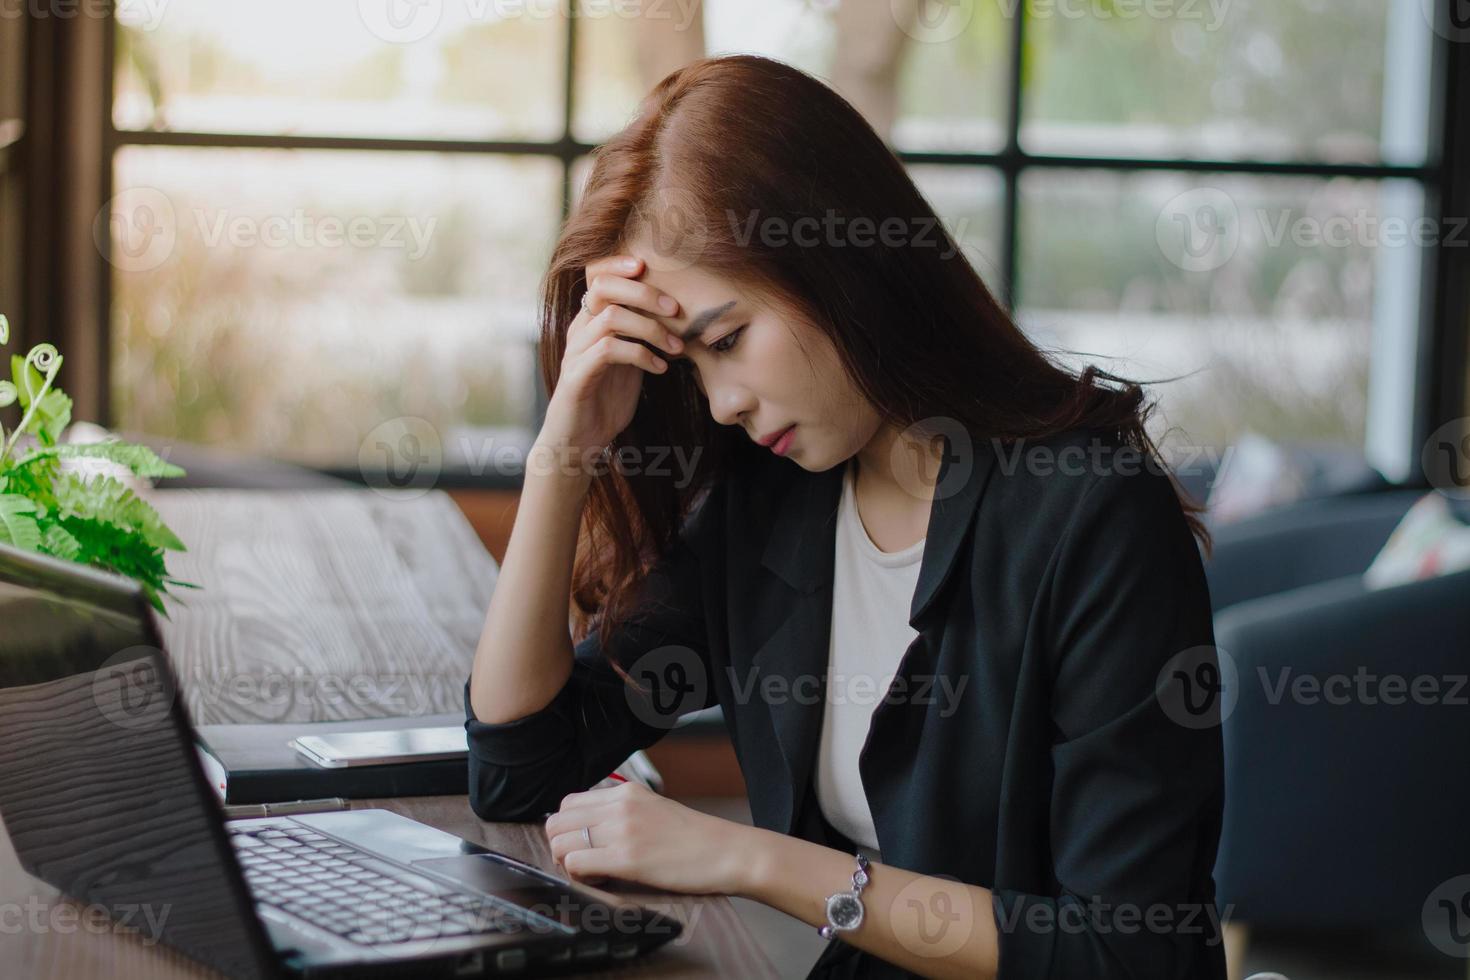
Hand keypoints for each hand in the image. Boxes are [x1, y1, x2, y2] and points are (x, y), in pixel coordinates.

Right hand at [539, 254, 684, 456]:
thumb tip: (678, 315)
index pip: (596, 276)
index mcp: (590, 321)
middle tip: (676, 310)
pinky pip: (609, 350)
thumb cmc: (606, 399)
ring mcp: (576, 352)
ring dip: (651, 329)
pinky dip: (641, 354)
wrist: (579, 440)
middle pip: (604, 288)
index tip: (649, 266)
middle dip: (645, 293)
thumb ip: (642, 335)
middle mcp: (579, 330)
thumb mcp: (630, 360)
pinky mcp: (577, 376)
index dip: (619, 264)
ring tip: (676, 348)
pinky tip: (660, 368)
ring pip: (611, 318)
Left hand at [543, 781, 749, 895]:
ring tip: (594, 872)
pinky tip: (602, 880)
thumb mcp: (654, 809)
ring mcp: (622, 830)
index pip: (567, 803)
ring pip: (560, 843)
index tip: (581, 845)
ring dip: (568, 863)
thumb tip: (588, 828)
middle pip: (556, 822)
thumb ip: (621, 812)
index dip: (568, 829)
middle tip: (582, 862)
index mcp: (626, 792)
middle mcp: (620, 805)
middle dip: (561, 846)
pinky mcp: (627, 858)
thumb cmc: (695, 839)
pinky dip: (579, 877)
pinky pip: (576, 864)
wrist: (727, 852)